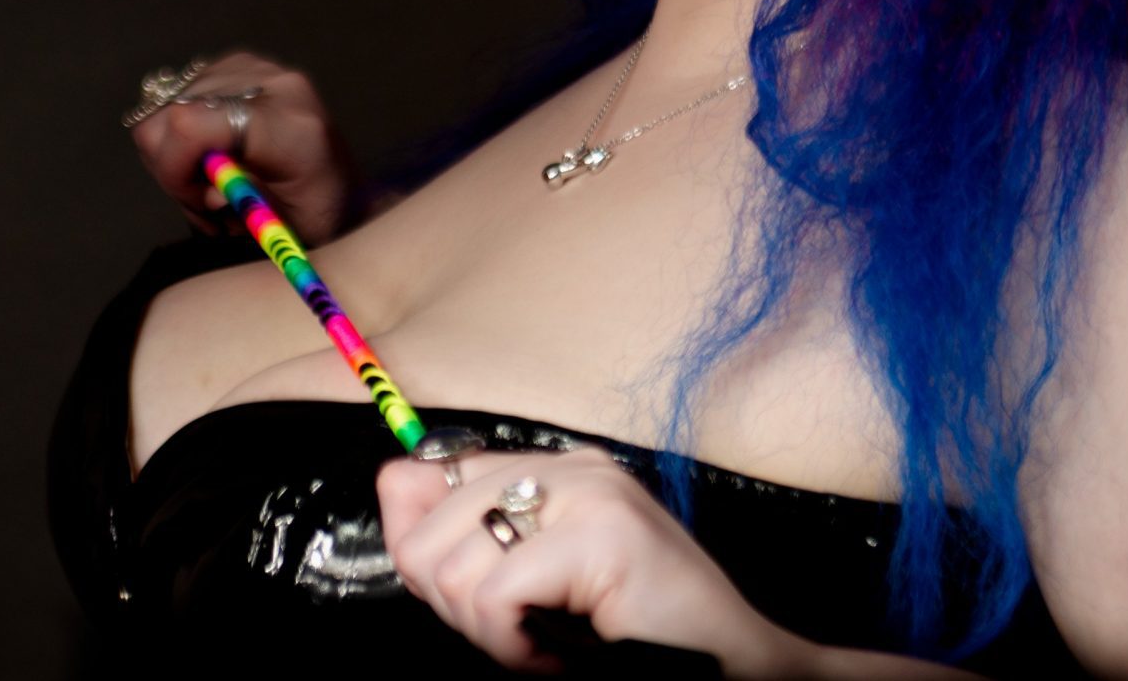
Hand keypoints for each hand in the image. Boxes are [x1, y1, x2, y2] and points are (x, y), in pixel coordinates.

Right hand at [127, 49, 362, 245]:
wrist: (348, 189)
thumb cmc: (320, 215)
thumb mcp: (287, 227)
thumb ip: (244, 205)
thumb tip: (211, 191)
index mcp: (291, 126)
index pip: (192, 125)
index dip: (173, 168)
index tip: (197, 202)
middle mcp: (274, 84)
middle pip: (172, 114)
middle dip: (174, 166)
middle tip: (207, 198)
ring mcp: (256, 68)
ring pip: (169, 104)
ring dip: (179, 152)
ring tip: (214, 180)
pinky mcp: (241, 65)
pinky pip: (183, 94)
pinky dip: (187, 131)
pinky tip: (214, 153)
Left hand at [375, 445, 817, 677]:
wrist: (733, 671)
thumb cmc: (637, 639)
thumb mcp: (532, 589)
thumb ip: (468, 544)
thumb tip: (394, 493)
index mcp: (556, 470)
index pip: (427, 475)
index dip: (424, 554)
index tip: (473, 606)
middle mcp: (572, 466)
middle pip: (427, 527)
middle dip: (457, 606)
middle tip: (522, 634)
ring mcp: (591, 491)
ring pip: (452, 565)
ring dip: (489, 634)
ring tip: (548, 643)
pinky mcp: (603, 531)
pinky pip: (493, 596)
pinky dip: (514, 648)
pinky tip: (559, 654)